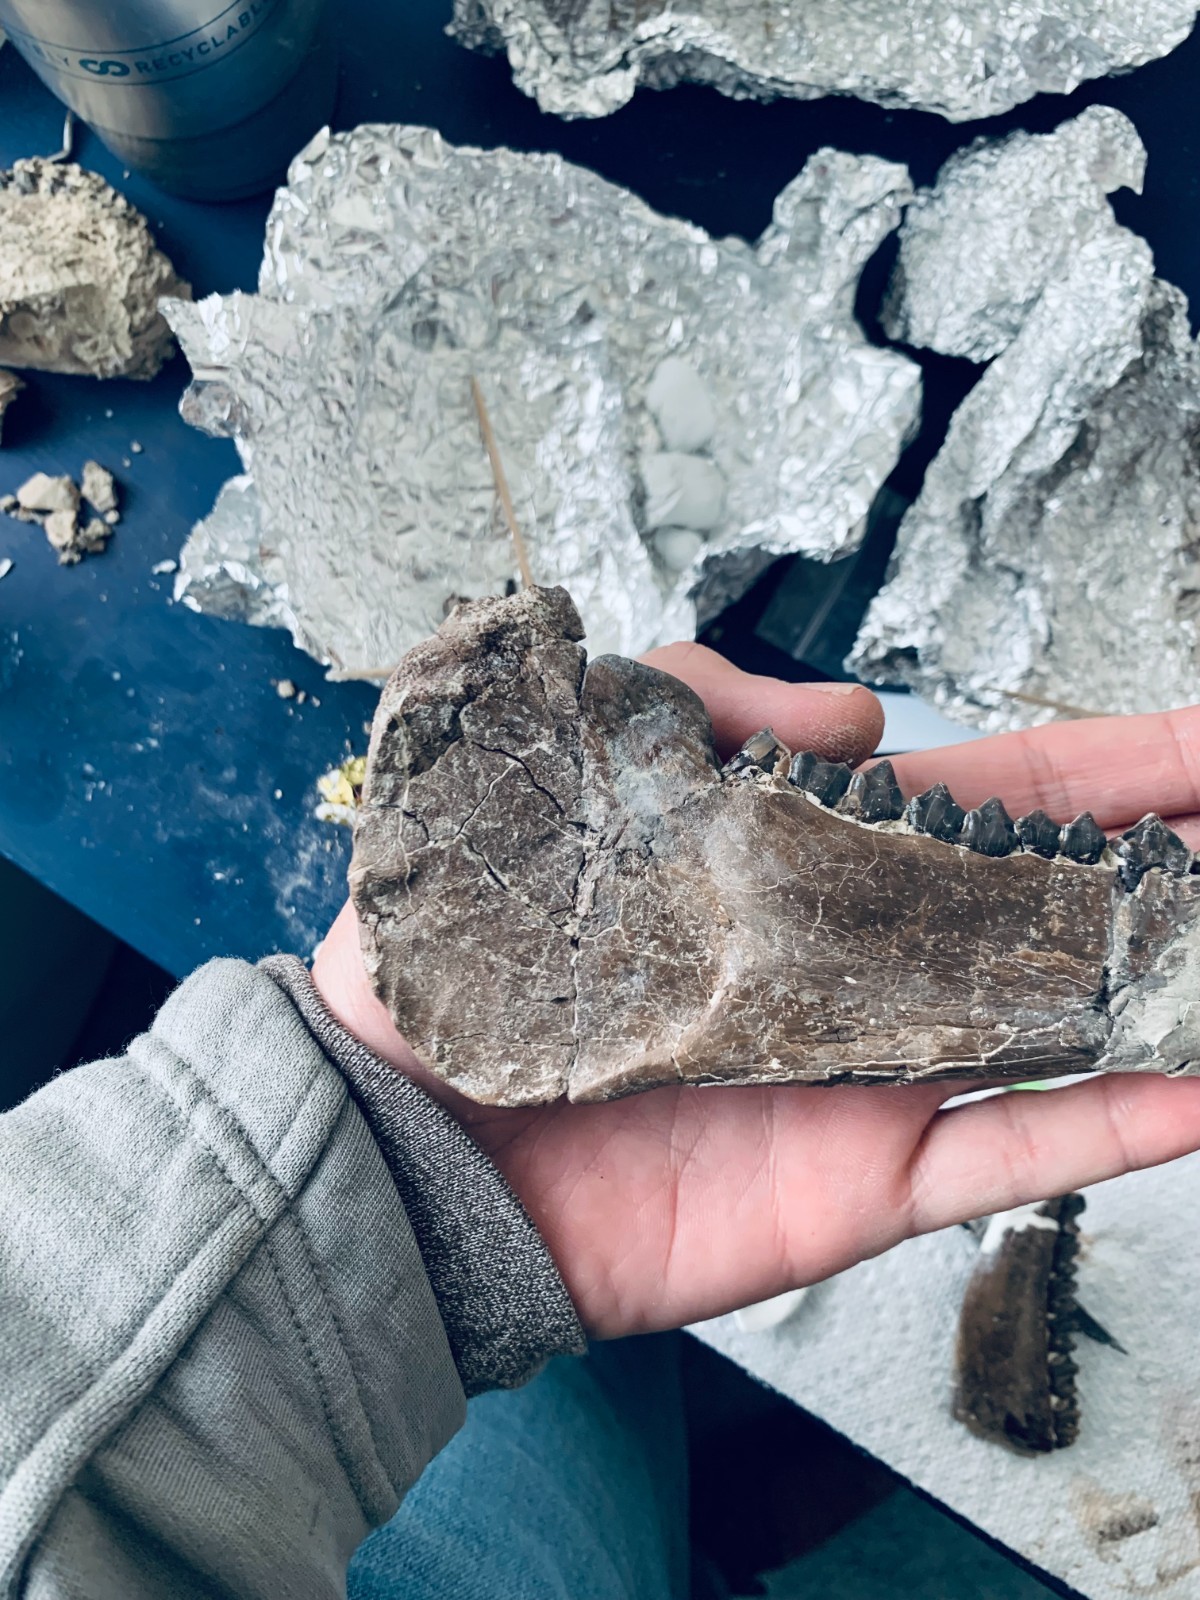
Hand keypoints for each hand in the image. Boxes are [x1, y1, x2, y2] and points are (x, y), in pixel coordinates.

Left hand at [313, 650, 1199, 1338]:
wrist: (426, 1145)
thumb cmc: (485, 966)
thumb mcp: (578, 783)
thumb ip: (703, 707)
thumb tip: (866, 711)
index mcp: (805, 865)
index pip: (988, 799)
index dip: (1105, 765)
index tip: (1197, 743)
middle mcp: (864, 964)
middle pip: (1056, 899)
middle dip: (1169, 855)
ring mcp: (881, 1073)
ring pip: (1065, 1026)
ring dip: (1164, 987)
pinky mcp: (867, 1181)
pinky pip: (1015, 1157)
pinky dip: (1113, 1125)